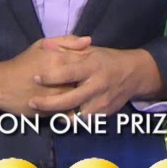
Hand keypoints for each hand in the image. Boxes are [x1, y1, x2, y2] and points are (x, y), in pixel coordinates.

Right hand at [0, 35, 89, 115]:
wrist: (0, 85)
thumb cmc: (23, 63)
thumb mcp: (42, 45)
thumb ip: (67, 41)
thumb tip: (89, 40)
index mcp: (59, 60)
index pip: (86, 61)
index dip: (91, 64)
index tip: (93, 65)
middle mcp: (60, 79)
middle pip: (86, 81)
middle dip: (90, 81)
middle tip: (93, 80)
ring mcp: (56, 98)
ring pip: (80, 98)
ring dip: (84, 96)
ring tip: (86, 92)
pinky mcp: (51, 112)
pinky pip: (70, 112)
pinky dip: (75, 109)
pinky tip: (76, 104)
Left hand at [27, 39, 165, 115]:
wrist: (134, 74)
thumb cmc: (106, 60)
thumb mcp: (90, 50)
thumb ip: (68, 49)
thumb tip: (45, 45)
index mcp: (93, 66)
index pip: (69, 72)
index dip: (51, 76)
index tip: (35, 77)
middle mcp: (98, 85)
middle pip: (70, 100)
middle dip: (49, 103)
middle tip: (32, 102)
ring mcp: (102, 102)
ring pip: (77, 116)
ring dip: (59, 116)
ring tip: (45, 113)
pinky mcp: (105, 114)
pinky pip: (85, 121)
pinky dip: (72, 121)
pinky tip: (61, 117)